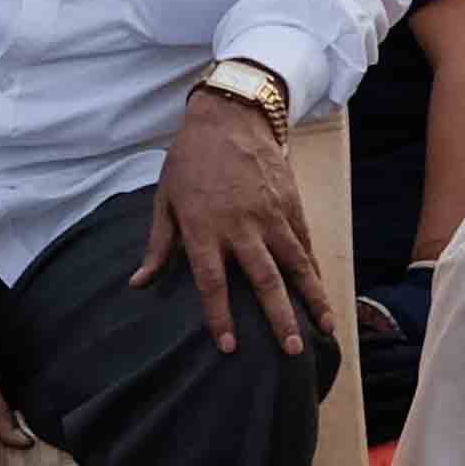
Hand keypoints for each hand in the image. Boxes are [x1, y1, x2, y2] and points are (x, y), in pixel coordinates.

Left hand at [130, 83, 338, 355]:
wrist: (230, 115)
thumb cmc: (189, 159)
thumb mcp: (164, 199)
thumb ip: (159, 245)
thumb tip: (139, 283)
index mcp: (204, 229)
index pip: (213, 283)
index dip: (221, 316)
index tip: (230, 347)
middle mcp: (241, 226)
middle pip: (264, 280)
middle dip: (280, 318)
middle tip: (293, 350)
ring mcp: (270, 214)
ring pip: (296, 264)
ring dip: (312, 297)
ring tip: (325, 327)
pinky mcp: (290, 203)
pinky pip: (303, 241)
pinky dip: (312, 267)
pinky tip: (321, 289)